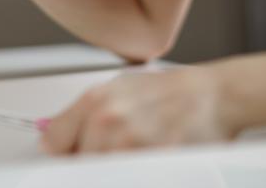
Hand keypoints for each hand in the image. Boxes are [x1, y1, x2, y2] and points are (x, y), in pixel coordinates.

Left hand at [40, 65, 237, 154]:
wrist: (213, 95)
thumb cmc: (169, 92)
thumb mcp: (120, 90)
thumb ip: (85, 114)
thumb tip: (53, 137)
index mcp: (96, 99)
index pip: (54, 142)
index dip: (60, 155)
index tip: (65, 160)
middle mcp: (109, 119)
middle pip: (78, 163)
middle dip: (89, 165)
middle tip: (110, 157)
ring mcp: (131, 142)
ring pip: (101, 172)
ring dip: (113, 169)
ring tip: (132, 155)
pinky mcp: (154, 160)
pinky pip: (127, 176)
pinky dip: (132, 172)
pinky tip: (145, 161)